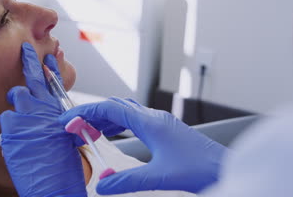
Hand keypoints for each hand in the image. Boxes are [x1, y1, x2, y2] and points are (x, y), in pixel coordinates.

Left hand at [0, 42, 86, 196]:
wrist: (54, 186)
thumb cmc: (62, 167)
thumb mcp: (66, 138)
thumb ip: (54, 121)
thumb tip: (42, 113)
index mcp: (59, 112)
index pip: (53, 82)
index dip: (48, 65)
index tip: (47, 52)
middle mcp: (43, 110)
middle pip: (30, 81)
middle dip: (28, 62)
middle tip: (25, 50)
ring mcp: (26, 118)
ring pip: (14, 99)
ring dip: (17, 108)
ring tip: (23, 124)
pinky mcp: (12, 130)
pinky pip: (6, 120)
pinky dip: (9, 129)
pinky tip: (15, 142)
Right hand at [59, 97, 226, 193]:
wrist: (225, 167)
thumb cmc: (199, 169)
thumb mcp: (158, 178)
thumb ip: (126, 181)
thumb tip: (101, 186)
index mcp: (150, 122)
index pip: (109, 108)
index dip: (85, 112)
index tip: (68, 120)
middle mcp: (154, 117)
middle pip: (115, 105)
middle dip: (92, 114)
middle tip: (75, 127)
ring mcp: (160, 121)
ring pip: (125, 110)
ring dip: (105, 118)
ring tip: (90, 131)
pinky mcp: (165, 129)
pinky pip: (135, 119)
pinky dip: (118, 123)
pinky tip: (114, 134)